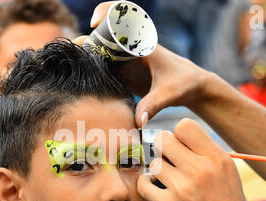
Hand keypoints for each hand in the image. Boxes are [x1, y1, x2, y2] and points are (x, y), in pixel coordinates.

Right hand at [73, 1, 212, 128]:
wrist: (190, 88)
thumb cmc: (184, 84)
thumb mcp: (169, 94)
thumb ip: (153, 106)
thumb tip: (138, 122)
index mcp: (144, 42)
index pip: (124, 18)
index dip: (107, 13)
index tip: (96, 22)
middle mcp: (132, 48)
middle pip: (103, 37)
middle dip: (87, 41)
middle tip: (75, 52)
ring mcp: (125, 61)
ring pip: (100, 53)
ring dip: (87, 58)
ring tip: (74, 68)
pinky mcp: (122, 73)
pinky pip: (103, 69)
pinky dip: (92, 72)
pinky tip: (82, 84)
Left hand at [137, 118, 256, 200]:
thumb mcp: (229, 175)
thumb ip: (206, 154)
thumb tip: (177, 136)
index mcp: (219, 158)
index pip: (184, 125)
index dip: (178, 135)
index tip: (181, 148)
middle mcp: (201, 169)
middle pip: (163, 139)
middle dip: (163, 149)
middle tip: (170, 162)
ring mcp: (183, 188)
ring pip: (154, 163)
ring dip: (158, 171)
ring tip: (168, 182)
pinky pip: (144, 184)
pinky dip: (147, 186)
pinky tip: (156, 190)